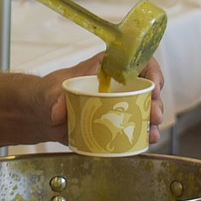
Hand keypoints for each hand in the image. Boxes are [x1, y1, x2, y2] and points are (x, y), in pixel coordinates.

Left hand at [41, 53, 164, 144]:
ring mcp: (119, 103)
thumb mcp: (51, 91)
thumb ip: (54, 98)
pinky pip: (137, 126)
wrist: (44, 114)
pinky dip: (145, 133)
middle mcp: (117, 84)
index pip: (134, 60)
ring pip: (146, 107)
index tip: (153, 86)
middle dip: (156, 100)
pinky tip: (148, 140)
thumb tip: (57, 112)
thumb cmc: (51, 93)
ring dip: (154, 120)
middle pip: (145, 87)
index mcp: (105, 67)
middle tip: (155, 115)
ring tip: (153, 132)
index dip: (150, 70)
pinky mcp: (117, 122)